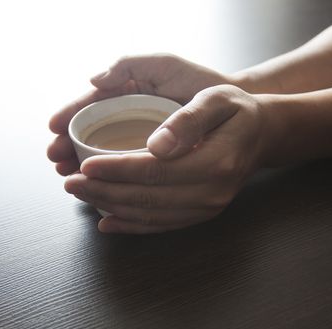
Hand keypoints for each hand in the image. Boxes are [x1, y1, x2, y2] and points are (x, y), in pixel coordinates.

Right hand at [47, 53, 230, 175]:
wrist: (236, 112)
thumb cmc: (201, 82)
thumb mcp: (166, 65)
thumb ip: (132, 66)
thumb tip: (96, 81)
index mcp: (126, 93)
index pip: (90, 104)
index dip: (70, 114)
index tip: (54, 127)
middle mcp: (129, 120)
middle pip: (91, 135)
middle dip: (70, 147)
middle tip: (57, 161)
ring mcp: (141, 143)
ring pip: (106, 159)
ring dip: (87, 169)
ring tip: (72, 179)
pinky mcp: (156, 165)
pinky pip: (129, 177)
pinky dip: (114, 185)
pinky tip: (103, 195)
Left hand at [65, 85, 274, 233]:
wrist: (262, 135)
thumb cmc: (237, 111)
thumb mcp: (217, 100)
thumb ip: (187, 120)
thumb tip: (155, 144)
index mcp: (216, 161)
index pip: (156, 170)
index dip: (117, 170)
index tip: (86, 166)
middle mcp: (212, 192)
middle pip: (148, 198)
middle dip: (104, 192)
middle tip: (70, 183)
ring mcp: (208, 207)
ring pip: (151, 215)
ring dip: (111, 207)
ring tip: (81, 196)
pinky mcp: (202, 214)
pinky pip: (163, 225)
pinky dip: (132, 225)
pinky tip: (108, 222)